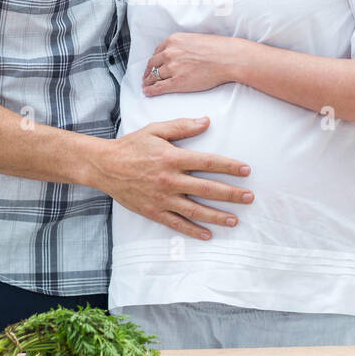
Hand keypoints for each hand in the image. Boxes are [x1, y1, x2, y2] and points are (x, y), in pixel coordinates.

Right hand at [90, 117, 252, 239]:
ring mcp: (162, 198)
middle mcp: (170, 180)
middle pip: (207, 189)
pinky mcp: (153, 211)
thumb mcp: (155, 130)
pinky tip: (207, 234)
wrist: (104, 166)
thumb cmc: (131, 146)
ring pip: (195, 210)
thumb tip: (207, 121)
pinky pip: (176, 224)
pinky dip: (193, 231)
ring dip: (217, 216)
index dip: (229, 166)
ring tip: (235, 220)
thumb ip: (182, 126)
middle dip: (231, 194)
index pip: (208, 163)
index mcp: (172, 158)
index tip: (246, 170)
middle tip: (250, 197)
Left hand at [142, 33, 244, 95]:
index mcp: (173, 40)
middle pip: (152, 64)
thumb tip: (180, 52)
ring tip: (146, 86)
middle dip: (148, 72)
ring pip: (154, 76)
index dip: (153, 61)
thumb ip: (183, 45)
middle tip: (146, 77)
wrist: (228, 58)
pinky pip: (159, 87)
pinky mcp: (177, 82)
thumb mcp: (195, 39)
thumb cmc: (217, 48)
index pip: (157, 52)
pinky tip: (148, 92)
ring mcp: (172, 68)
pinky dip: (151, 91)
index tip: (152, 66)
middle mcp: (169, 53)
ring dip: (148, 82)